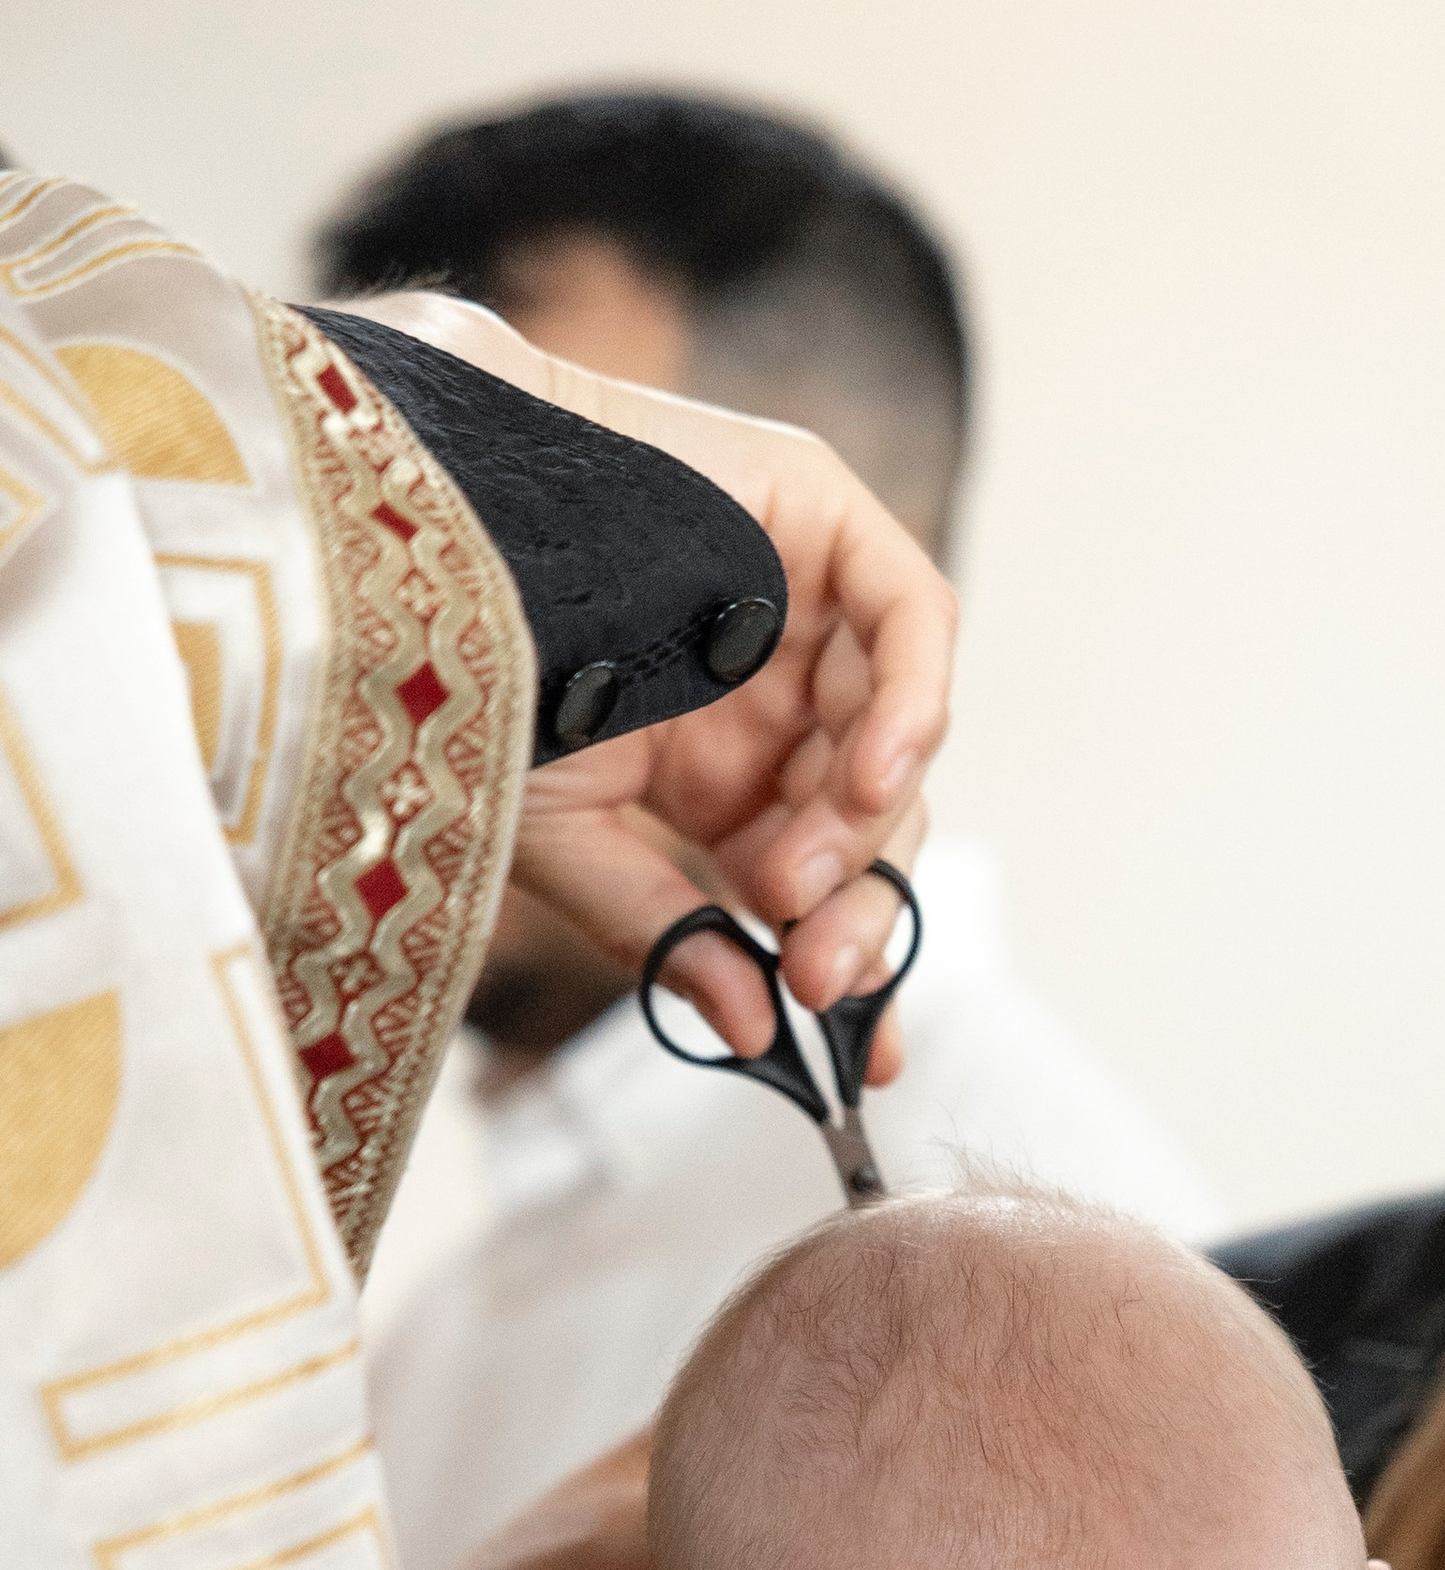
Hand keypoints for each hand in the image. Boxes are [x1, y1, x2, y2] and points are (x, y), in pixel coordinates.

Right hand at [361, 293, 955, 1046]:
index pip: (823, 873)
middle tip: (817, 980)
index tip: (865, 1053)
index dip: (853, 955)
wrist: (406, 530)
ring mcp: (806, 605)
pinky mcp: (825, 515)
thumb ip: (668, 931)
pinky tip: (868, 776)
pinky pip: (914, 621)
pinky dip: (912, 704)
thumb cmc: (460, 667)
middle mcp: (775, 690)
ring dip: (859, 829)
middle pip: (867, 818)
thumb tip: (754, 1038)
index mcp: (721, 767)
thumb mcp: (566, 834)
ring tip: (790, 883)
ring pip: (894, 737)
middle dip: (854, 910)